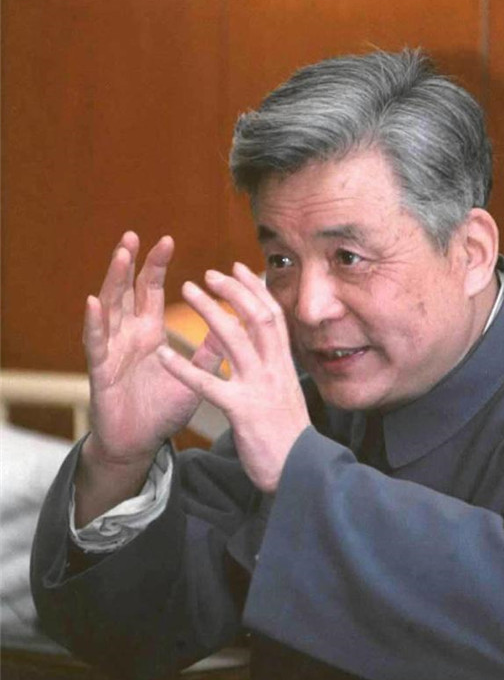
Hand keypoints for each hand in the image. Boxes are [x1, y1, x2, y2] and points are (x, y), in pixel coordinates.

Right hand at [83, 232, 223, 470]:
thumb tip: (235, 322)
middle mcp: (127, 335)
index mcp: (148, 332)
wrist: (140, 443)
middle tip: (132, 235)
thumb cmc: (163, 409)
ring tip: (119, 255)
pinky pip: (95, 344)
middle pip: (126, 291)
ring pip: (108, 309)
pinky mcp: (100, 371)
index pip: (150, 290)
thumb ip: (211, 350)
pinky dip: (94, 323)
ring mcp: (111, 350)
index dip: (156, 265)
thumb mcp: (194, 376)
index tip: (167, 239)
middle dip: (129, 263)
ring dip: (112, 281)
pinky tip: (93, 303)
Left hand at [158, 262, 309, 492]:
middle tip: (209, 273)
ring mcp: (260, 389)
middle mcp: (275, 371)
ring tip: (187, 290)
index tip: (239, 267)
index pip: (273, 317)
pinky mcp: (242, 412)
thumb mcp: (287, 398)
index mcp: (285, 367)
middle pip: (257, 318)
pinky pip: (209, 385)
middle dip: (234, 290)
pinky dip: (184, 368)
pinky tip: (164, 355)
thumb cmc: (290, 440)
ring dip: (210, 311)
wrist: (301, 473)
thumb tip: (270, 355)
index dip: (256, 289)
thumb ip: (276, 373)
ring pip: (235, 339)